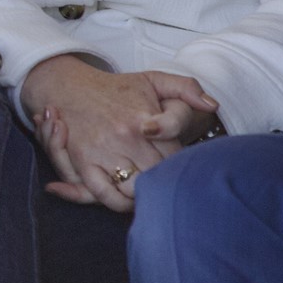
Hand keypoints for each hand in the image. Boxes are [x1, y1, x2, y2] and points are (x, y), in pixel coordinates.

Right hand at [22, 56, 217, 213]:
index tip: (178, 164)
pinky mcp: (84, 162)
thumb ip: (187, 88)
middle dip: (164, 181)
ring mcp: (103, 151)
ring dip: (143, 193)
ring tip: (148, 189)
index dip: (180, 165)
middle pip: (158, 176)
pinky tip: (127, 196)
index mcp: (146, 118)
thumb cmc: (115, 88)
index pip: (176, 157)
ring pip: (135, 189)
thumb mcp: (153, 79)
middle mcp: (126, 136)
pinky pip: (106, 195)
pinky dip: (119, 202)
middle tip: (166, 180)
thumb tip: (212, 106)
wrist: (69, 86)